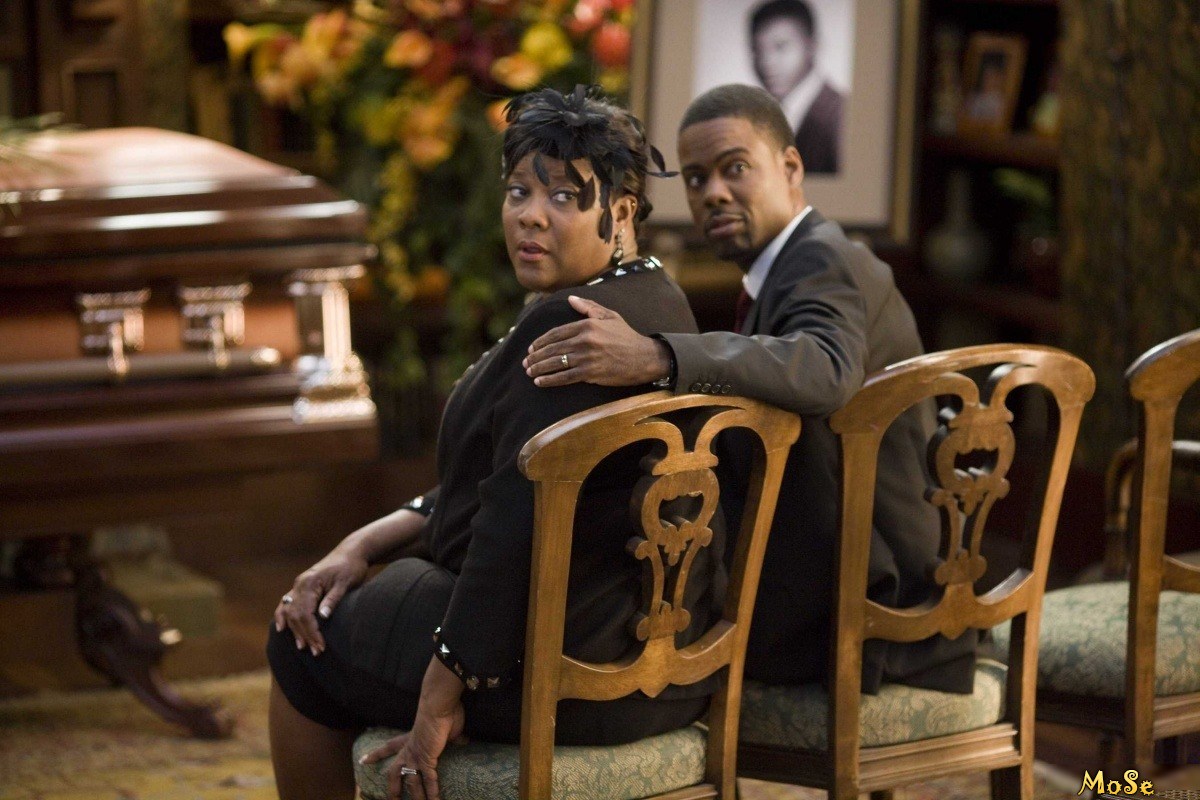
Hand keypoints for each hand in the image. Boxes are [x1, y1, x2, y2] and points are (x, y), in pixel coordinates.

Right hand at [273, 547, 368, 655]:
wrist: (351, 552)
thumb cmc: (351, 567)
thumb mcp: (346, 583)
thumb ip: (333, 599)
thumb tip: (322, 617)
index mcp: (310, 582)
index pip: (305, 613)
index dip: (312, 631)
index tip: (321, 645)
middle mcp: (300, 584)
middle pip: (295, 615)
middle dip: (304, 635)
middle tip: (316, 651)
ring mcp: (299, 585)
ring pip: (290, 611)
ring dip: (295, 630)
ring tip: (302, 647)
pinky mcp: (301, 586)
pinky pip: (287, 604)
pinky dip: (283, 616)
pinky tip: (282, 629)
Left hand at [359, 659, 466, 799]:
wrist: (439, 705)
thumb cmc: (441, 711)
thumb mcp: (444, 727)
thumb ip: (452, 737)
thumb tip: (463, 740)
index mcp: (410, 739)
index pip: (389, 747)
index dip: (377, 755)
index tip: (363, 761)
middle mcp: (409, 750)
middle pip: (394, 771)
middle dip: (392, 787)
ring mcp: (416, 756)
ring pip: (411, 782)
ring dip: (415, 797)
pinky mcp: (427, 759)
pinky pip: (428, 780)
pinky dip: (432, 792)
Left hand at [522, 295, 670, 387]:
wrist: (644, 357)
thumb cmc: (626, 336)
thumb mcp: (610, 316)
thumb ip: (589, 307)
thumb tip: (571, 299)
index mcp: (587, 325)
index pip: (557, 332)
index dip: (541, 341)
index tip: (531, 347)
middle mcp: (585, 340)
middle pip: (553, 348)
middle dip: (536, 356)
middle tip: (525, 362)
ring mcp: (587, 357)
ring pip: (556, 363)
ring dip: (539, 368)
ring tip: (529, 372)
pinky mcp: (590, 373)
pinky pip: (565, 377)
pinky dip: (550, 380)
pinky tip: (540, 382)